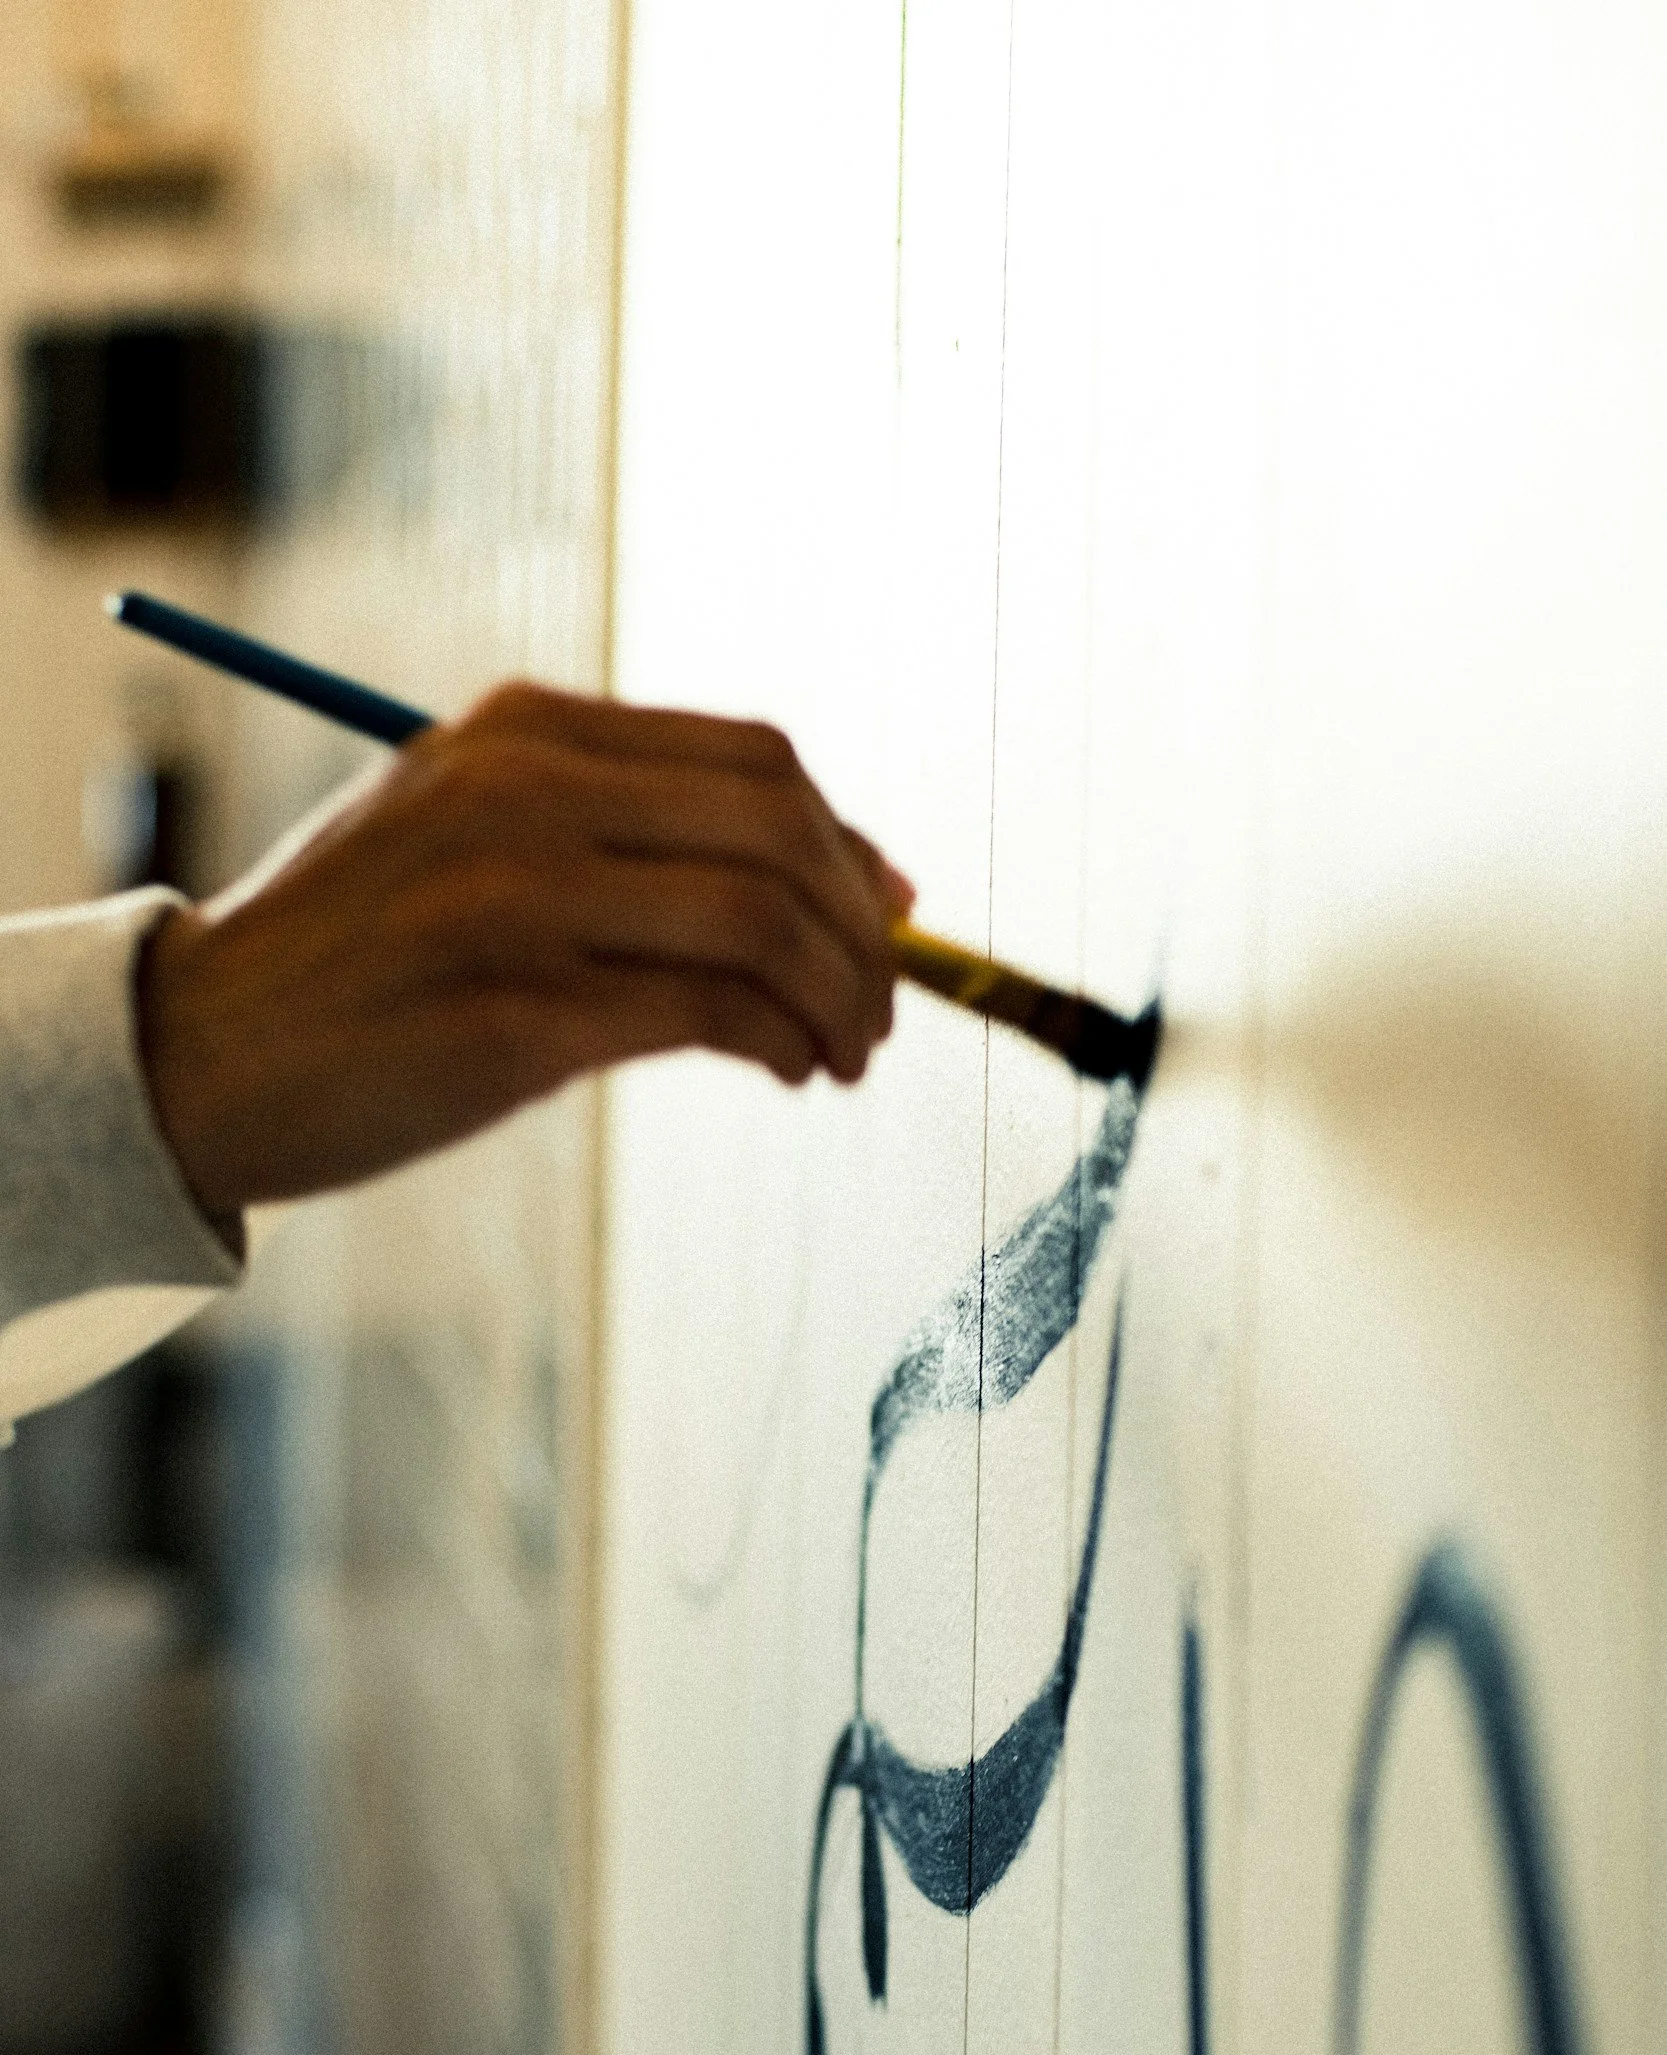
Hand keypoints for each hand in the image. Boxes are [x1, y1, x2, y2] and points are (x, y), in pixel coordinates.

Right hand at [136, 680, 914, 1221]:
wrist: (198, 1056)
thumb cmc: (355, 963)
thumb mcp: (466, 837)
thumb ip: (613, 828)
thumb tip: (822, 871)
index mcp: (520, 731)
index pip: (753, 758)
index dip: (849, 841)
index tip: (887, 914)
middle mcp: (523, 792)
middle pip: (779, 829)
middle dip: (864, 929)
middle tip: (881, 1006)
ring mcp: (516, 898)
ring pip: (763, 921)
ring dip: (838, 998)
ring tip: (842, 1055)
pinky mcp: (515, 1014)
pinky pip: (712, 1013)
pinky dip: (780, 1043)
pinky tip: (784, 1071)